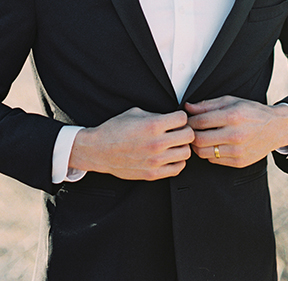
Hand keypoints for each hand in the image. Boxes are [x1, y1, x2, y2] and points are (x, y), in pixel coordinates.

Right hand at [68, 107, 193, 180]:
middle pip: (189, 136)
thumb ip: (156, 115)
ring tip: (173, 144)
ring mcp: (156, 160)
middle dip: (184, 130)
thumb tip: (171, 117)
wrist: (98, 150)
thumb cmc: (114, 130)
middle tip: (178, 130)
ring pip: (186, 153)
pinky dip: (177, 161)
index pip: (183, 118)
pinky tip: (169, 155)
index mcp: (152, 125)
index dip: (180, 116)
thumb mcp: (135, 113)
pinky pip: (178, 168)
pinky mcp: (153, 174)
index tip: (176, 118)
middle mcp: (156, 143)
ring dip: (182, 146)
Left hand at [185, 96, 287, 167]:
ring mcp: (237, 151)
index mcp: (233, 116)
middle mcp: (235, 135)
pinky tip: (212, 145)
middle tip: (190, 131)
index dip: (190, 121)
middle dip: (190, 135)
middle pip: (199, 140)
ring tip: (199, 138)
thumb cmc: (252, 112)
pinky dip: (209, 153)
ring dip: (197, 146)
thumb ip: (208, 105)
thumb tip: (188, 107)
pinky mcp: (239, 162)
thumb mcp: (232, 101)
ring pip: (204, 153)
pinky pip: (214, 160)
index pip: (200, 121)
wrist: (275, 128)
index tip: (188, 120)